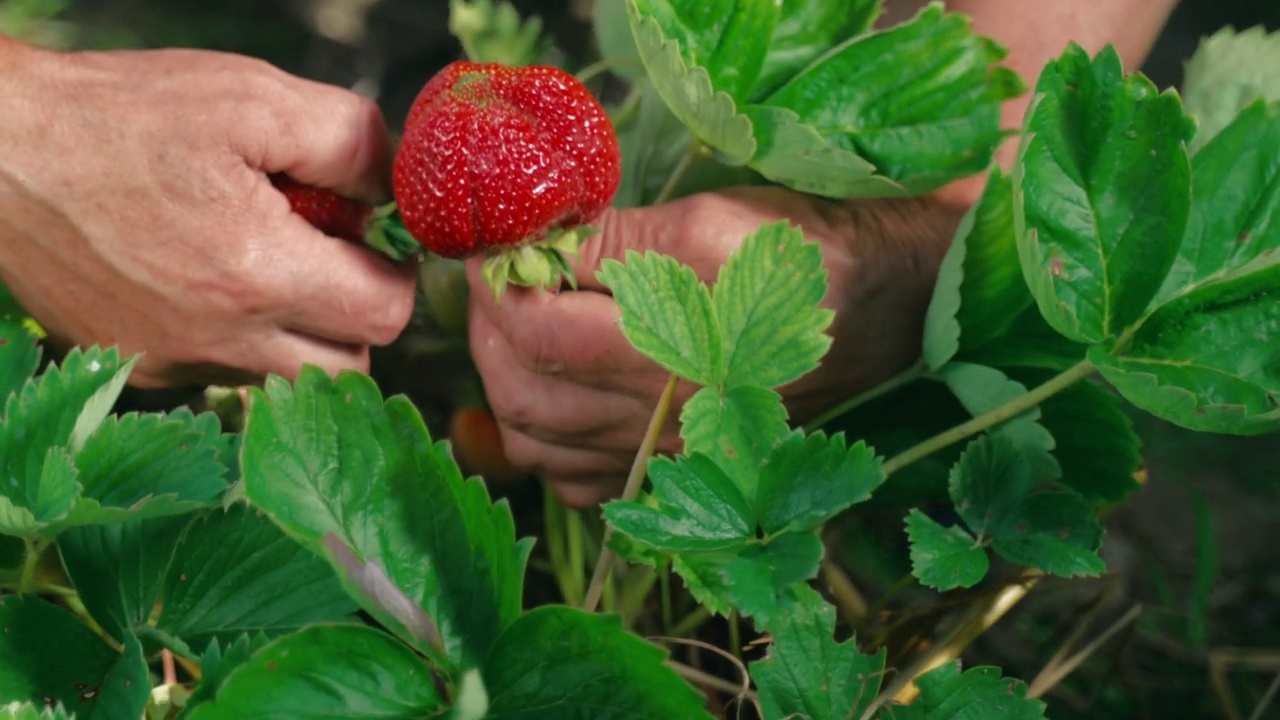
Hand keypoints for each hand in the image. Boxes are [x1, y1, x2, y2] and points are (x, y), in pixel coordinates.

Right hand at [0, 40, 415, 386]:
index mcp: (259, 274)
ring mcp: (174, 361)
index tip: (371, 239)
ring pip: (286, 378)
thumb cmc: (121, 116)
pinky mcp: (139, 367)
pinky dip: (239, 337)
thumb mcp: (255, 98)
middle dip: (355, 312)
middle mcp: (219, 337)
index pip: (385, 314)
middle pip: (347, 366)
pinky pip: (223, 373)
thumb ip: (351, 143)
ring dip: (300, 332)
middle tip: (327, 252)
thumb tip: (395, 192)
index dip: (394, 272)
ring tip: (265, 260)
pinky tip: (211, 277)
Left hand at [467, 186, 964, 507]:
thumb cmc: (803, 258)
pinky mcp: (677, 470)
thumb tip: (535, 238)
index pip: (539, 330)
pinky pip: (580, 485)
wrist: (885, 312)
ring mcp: (667, 456)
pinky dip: (545, 447)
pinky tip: (551, 398)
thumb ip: (617, 237)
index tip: (485, 249)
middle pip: (525, 396)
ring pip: (541, 448)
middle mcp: (660, 419)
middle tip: (489, 283)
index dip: (495, 286)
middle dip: (487, 334)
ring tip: (510, 333)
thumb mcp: (711, 222)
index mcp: (669, 351)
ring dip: (504, 388)